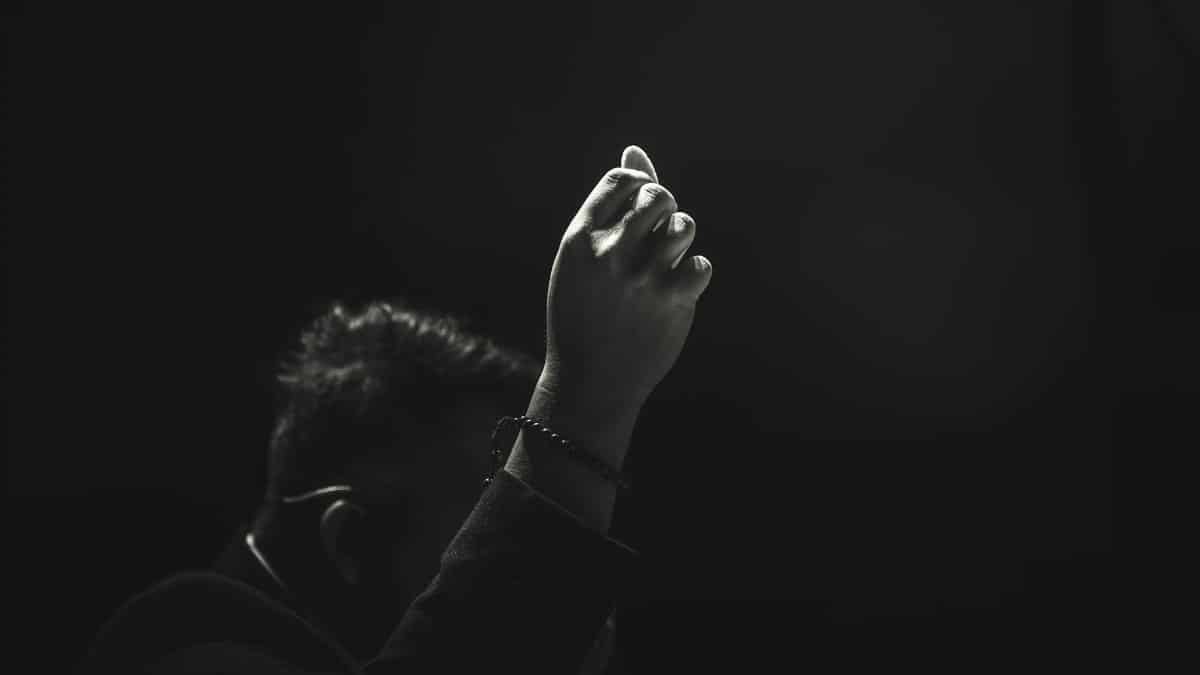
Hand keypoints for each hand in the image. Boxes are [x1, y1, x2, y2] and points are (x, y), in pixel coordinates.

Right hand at [538, 145, 712, 434]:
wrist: (590, 380)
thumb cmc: (587, 309)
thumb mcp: (586, 256)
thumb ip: (614, 205)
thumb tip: (636, 150)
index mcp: (580, 238)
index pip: (623, 179)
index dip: (640, 188)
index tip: (637, 214)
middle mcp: (609, 253)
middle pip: (659, 196)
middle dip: (665, 209)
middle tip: (656, 235)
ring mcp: (641, 277)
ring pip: (684, 226)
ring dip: (681, 240)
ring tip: (666, 261)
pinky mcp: (671, 302)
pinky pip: (701, 263)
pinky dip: (694, 273)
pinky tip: (677, 288)